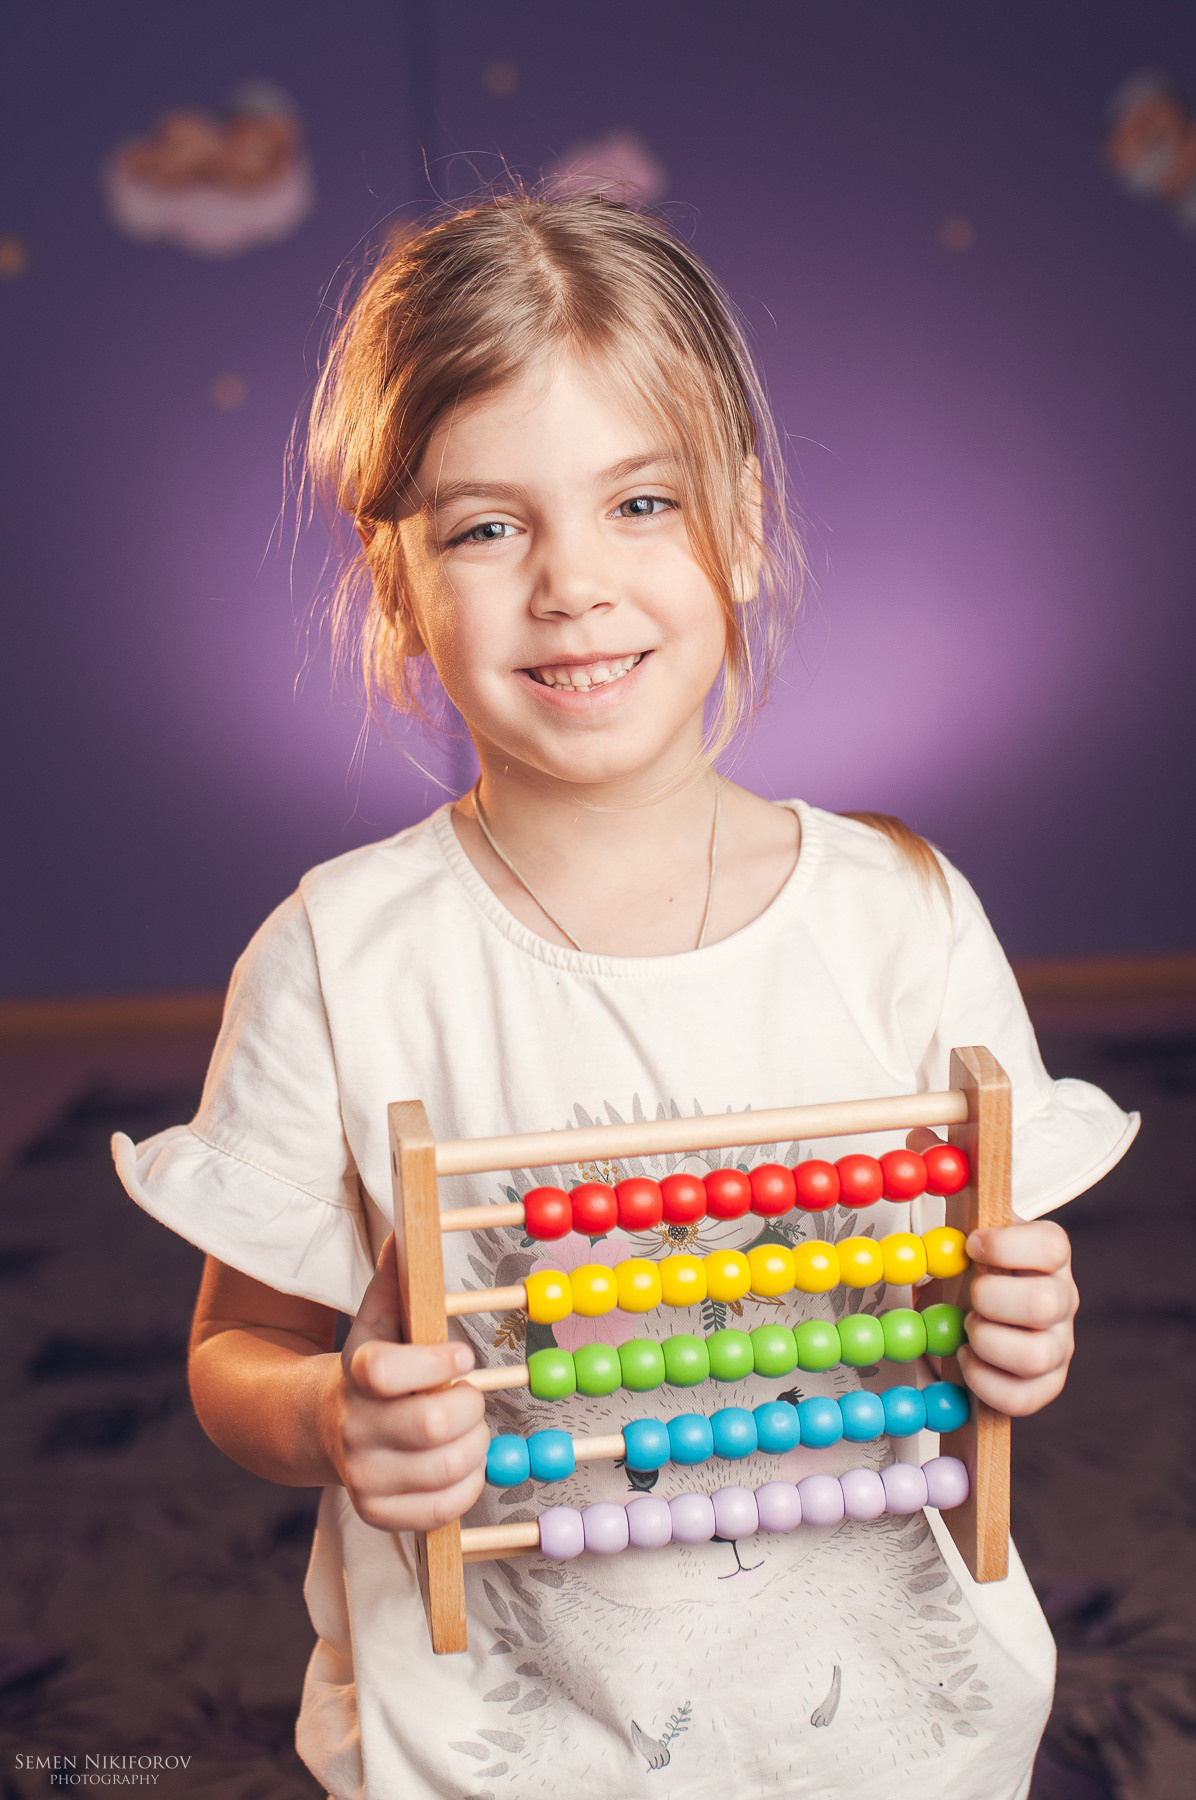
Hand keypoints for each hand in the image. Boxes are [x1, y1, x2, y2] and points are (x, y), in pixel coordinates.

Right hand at [322, 1235, 488, 1531]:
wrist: (323, 1425)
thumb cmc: (372, 1364)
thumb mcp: (378, 1318)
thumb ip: (397, 1276)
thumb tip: (407, 1224)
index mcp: (356, 1372)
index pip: (388, 1372)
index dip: (437, 1361)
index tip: (461, 1351)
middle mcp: (353, 1428)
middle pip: (434, 1425)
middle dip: (470, 1403)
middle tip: (469, 1391)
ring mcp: (363, 1476)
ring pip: (448, 1468)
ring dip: (475, 1444)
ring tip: (465, 1426)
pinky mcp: (377, 1514)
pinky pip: (444, 1509)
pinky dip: (467, 1483)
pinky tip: (459, 1461)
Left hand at [908, 1130, 1078, 1418]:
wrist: (978, 1317)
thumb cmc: (972, 1264)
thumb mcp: (959, 1220)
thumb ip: (946, 1173)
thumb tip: (919, 1133)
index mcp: (1047, 1254)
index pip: (1054, 1245)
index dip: (1011, 1245)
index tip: (970, 1243)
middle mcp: (1063, 1300)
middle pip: (1048, 1302)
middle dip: (993, 1298)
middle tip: (966, 1295)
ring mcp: (1058, 1347)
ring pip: (1036, 1353)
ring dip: (987, 1341)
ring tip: (965, 1329)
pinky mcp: (1043, 1387)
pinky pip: (1023, 1396)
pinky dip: (985, 1381)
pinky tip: (964, 1362)